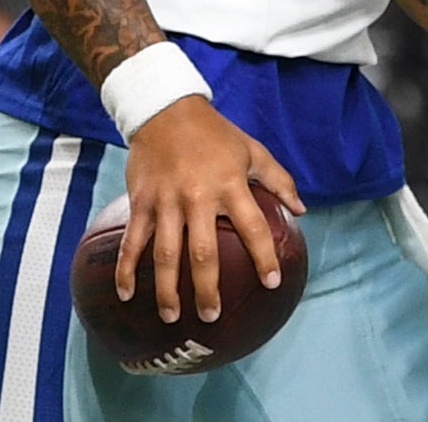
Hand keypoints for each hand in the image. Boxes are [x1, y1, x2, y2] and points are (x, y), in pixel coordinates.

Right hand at [115, 96, 303, 324]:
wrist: (165, 110)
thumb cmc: (215, 133)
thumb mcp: (252, 150)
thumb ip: (278, 180)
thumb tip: (301, 210)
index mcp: (229, 184)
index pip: (252, 227)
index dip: (264, 256)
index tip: (271, 283)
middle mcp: (197, 196)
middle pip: (203, 252)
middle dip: (207, 289)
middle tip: (212, 317)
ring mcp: (166, 201)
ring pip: (165, 254)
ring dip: (168, 289)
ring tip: (172, 317)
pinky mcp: (141, 202)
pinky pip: (133, 240)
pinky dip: (126, 269)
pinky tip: (127, 294)